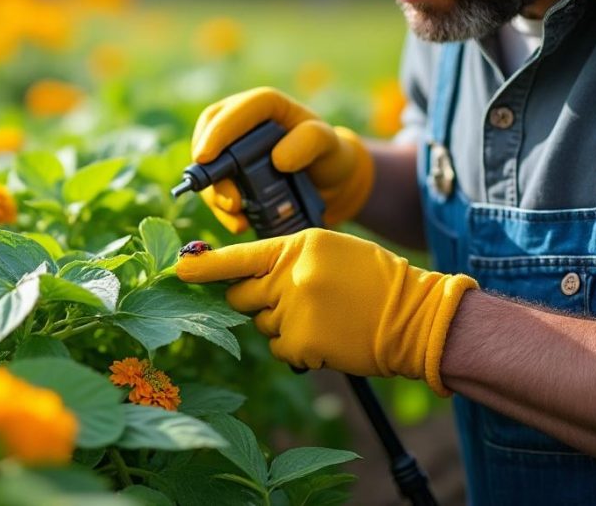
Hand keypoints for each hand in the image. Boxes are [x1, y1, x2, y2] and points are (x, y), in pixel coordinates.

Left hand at [176, 229, 477, 394]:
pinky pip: (280, 350)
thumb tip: (248, 278)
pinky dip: (299, 350)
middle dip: (256, 302)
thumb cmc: (375, 282)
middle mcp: (291, 274)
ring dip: (283, 326)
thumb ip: (288, 260)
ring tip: (324, 318)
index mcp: (298, 245)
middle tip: (294, 302)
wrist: (417, 317)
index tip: (178, 269)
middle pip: (243, 295)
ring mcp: (295, 308)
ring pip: (262, 324)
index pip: (241, 255)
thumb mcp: (331, 252)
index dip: (205, 266)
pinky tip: (328, 339)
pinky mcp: (302, 341)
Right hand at [191, 87, 373, 230]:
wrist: (327, 183)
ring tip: (238, 213)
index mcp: (266, 105)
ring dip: (215, 193)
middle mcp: (241, 122)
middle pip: (209, 135)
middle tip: (227, 197)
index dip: (218, 131)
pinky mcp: (228, 175)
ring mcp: (231, 149)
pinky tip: (241, 222)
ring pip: (206, 166)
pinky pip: (213, 189)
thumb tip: (278, 159)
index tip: (205, 157)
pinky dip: (222, 209)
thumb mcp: (329, 144)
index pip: (237, 110)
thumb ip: (311, 141)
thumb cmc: (328, 156)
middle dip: (210, 168)